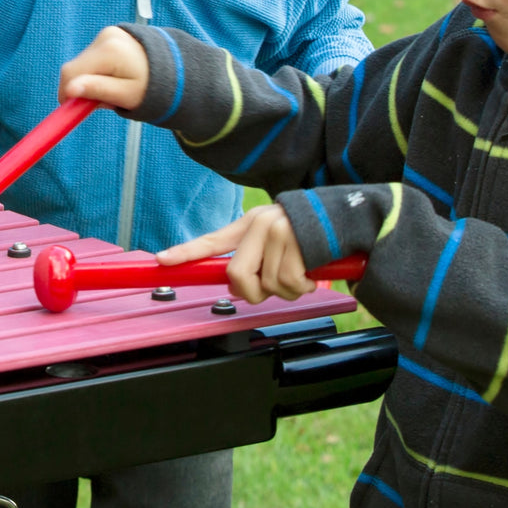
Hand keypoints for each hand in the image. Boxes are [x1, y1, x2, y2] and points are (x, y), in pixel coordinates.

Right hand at [58, 26, 148, 111]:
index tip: (73, 111)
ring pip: (82, 64)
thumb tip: (70, 90)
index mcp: (109, 52)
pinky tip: (113, 77)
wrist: (172, 68)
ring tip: (113, 89)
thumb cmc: (151, 86)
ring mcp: (106, 34)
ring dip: (89, 81)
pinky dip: (96, 72)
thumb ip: (98, 91)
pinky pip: (91, 58)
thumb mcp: (125, 95)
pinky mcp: (108, 35)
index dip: (66, 94)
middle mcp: (105, 37)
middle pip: (74, 68)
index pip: (71, 73)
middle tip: (101, 103)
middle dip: (81, 88)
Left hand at [157, 204, 314, 304]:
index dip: (185, 252)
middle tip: (271, 286)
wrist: (344, 216)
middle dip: (253, 292)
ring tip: (300, 271)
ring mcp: (278, 233)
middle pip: (237, 276)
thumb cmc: (307, 234)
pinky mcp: (298, 244)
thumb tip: (236, 288)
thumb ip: (252, 261)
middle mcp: (259, 225)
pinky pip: (291, 284)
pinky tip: (311, 271)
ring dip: (288, 289)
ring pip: (268, 285)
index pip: (212, 240)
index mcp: (249, 225)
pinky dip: (303, 287)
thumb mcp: (274, 239)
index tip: (163, 260)